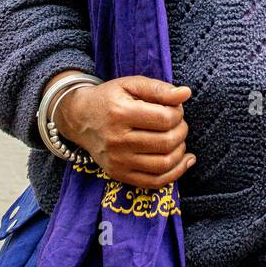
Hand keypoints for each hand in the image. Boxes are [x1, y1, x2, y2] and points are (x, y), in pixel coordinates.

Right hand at [51, 73, 194, 188]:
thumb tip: (186, 93)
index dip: (178, 113)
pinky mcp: (119, 174)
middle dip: (181, 131)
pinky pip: (155, 182)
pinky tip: (184, 161)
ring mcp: (118, 161)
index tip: (174, 109)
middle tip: (177, 123)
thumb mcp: (131, 84)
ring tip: (177, 139)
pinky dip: (175, 173)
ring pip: (164, 164)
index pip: (165, 119)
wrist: (79, 119)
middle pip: (167, 142)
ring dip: (180, 151)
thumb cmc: (109, 99)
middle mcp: (117, 140)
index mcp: (121, 113)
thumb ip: (159, 88)